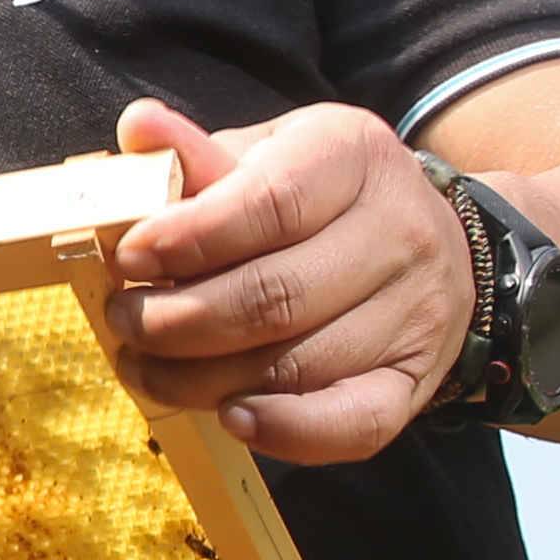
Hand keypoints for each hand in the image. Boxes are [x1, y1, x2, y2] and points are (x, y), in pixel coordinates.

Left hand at [98, 96, 473, 462]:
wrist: (435, 244)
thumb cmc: (323, 197)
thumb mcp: (270, 153)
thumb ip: (199, 153)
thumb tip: (139, 128)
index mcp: (355, 156)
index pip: (271, 203)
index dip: (190, 239)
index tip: (129, 259)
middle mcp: (398, 232)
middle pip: (275, 296)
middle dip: (177, 321)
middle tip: (124, 323)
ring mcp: (414, 312)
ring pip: (296, 366)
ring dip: (201, 379)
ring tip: (145, 368)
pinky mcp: (414, 380)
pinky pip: (354, 423)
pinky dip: (286, 432)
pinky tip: (229, 417)